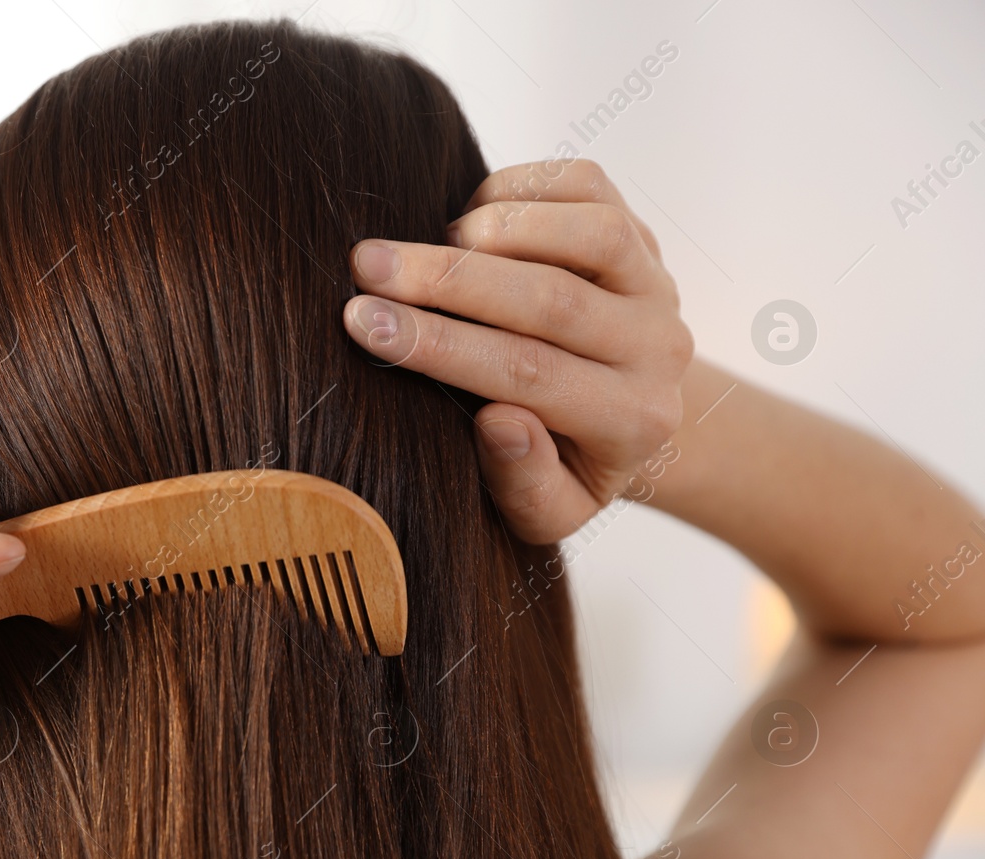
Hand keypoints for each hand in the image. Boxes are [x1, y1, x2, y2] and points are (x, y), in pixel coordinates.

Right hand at [342, 158, 693, 542]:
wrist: (632, 419)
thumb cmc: (567, 466)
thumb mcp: (545, 512)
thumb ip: (524, 480)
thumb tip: (499, 422)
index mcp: (631, 422)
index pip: (528, 374)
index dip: (439, 344)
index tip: (362, 324)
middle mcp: (657, 348)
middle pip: (551, 299)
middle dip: (444, 279)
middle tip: (364, 266)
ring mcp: (656, 282)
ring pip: (588, 230)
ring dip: (490, 227)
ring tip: (425, 246)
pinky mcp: (643, 233)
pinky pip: (588, 185)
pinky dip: (520, 187)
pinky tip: (468, 216)